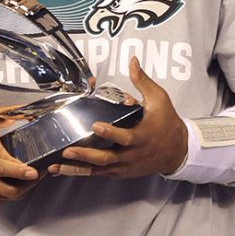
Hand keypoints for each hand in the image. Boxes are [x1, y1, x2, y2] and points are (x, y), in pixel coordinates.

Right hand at [0, 111, 39, 206]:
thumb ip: (6, 116)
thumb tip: (28, 114)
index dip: (18, 171)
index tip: (33, 172)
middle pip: (7, 189)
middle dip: (28, 183)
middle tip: (41, 172)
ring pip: (8, 197)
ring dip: (25, 188)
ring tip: (35, 175)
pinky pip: (3, 200)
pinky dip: (16, 192)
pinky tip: (22, 181)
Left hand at [49, 57, 188, 178]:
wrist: (177, 150)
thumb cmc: (167, 123)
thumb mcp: (159, 100)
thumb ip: (142, 81)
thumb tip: (133, 62)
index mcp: (141, 137)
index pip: (124, 137)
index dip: (110, 133)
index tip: (95, 126)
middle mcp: (132, 155)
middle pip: (106, 158)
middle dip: (86, 155)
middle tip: (69, 151)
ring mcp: (125, 166)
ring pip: (99, 170)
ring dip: (77, 168)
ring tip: (57, 166)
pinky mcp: (120, 172)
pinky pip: (99, 173)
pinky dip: (82, 172)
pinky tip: (65, 170)